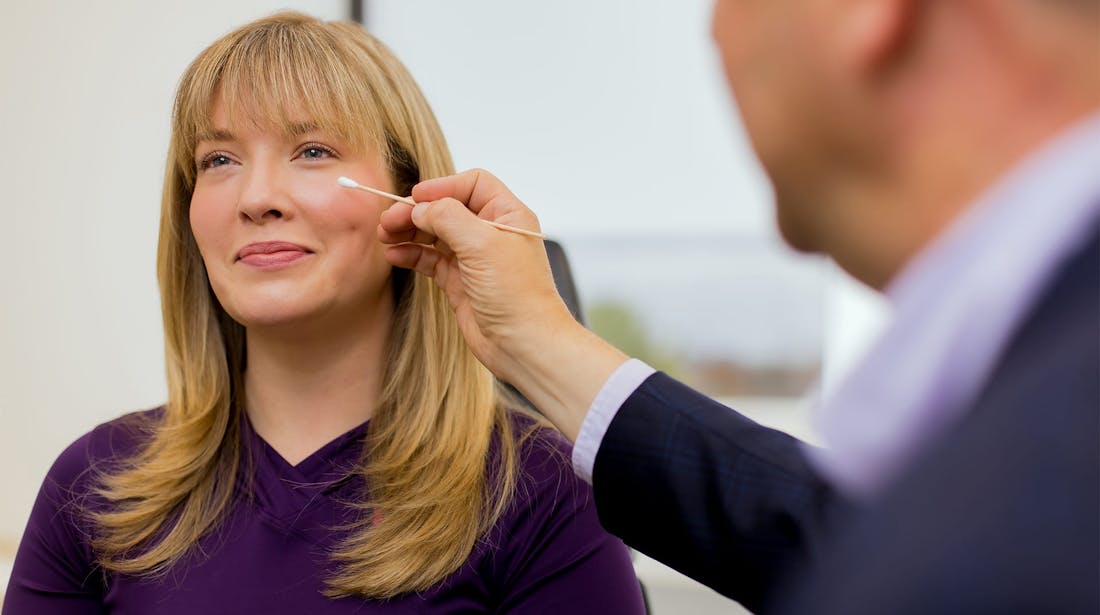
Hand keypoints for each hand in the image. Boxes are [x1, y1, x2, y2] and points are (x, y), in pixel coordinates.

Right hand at [377, 169, 571, 381]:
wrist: (524, 345)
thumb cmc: (517, 295)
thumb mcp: (483, 245)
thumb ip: (448, 218)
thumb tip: (420, 207)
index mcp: (508, 215)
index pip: (472, 185)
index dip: (442, 187)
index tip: (415, 198)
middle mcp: (492, 233)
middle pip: (447, 208)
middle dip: (416, 211)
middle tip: (388, 220)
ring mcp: (475, 258)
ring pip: (435, 234)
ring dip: (409, 232)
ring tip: (385, 236)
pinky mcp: (460, 282)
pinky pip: (430, 259)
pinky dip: (411, 254)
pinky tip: (394, 254)